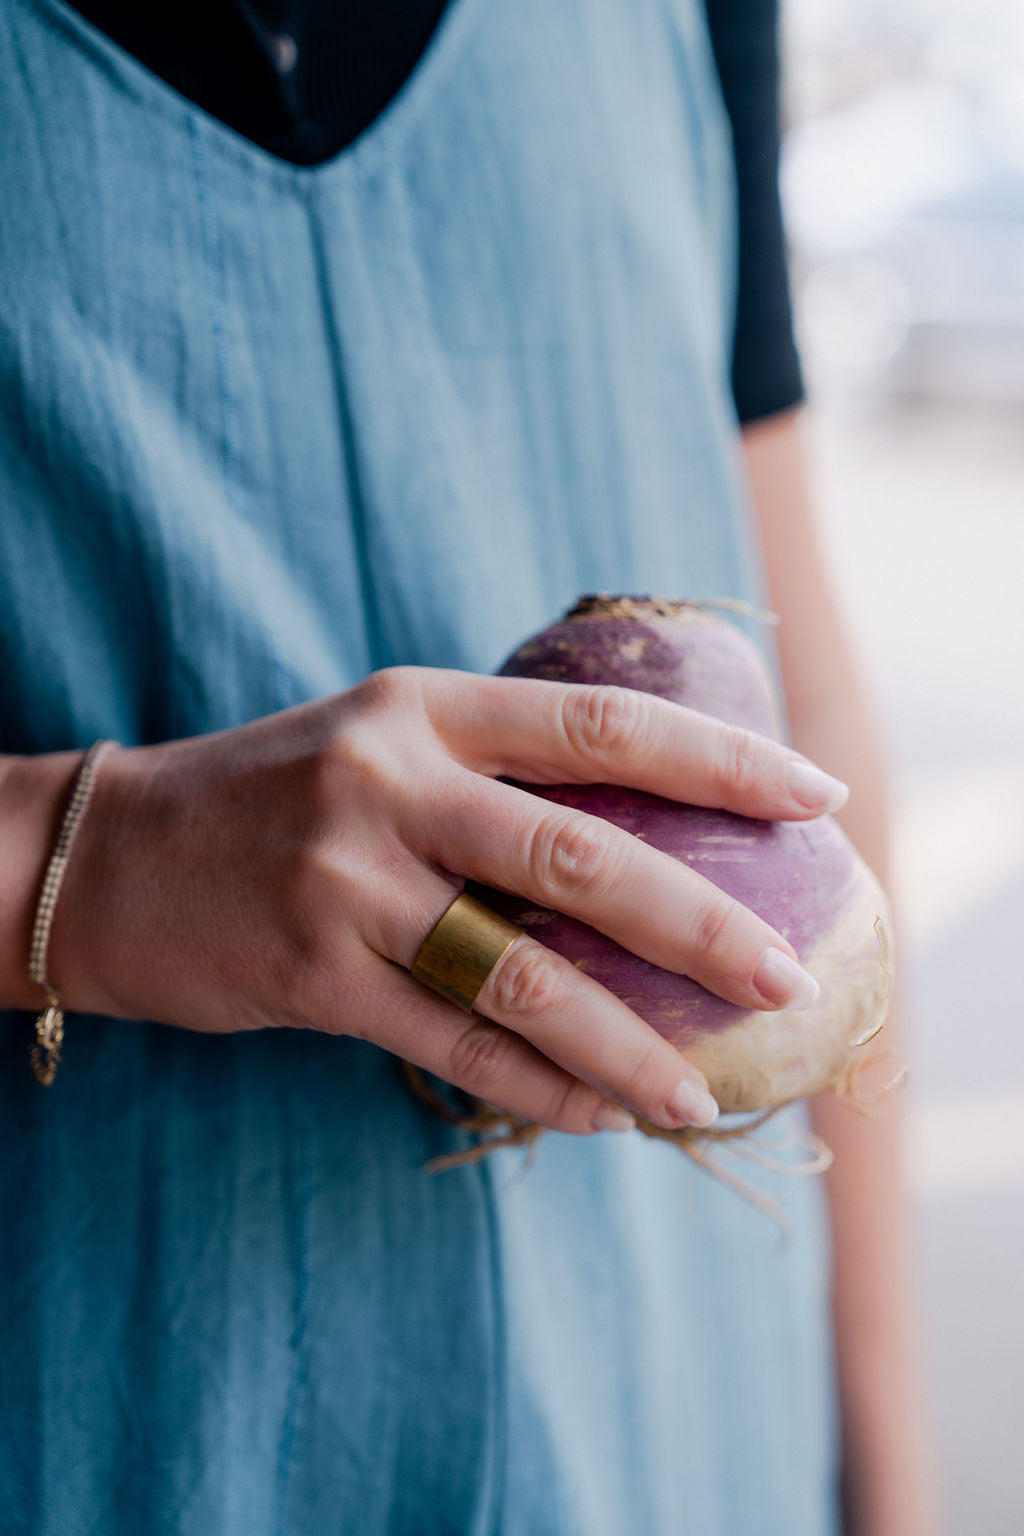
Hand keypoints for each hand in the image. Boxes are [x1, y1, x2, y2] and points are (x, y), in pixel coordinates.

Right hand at [49, 667, 846, 1134]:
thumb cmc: (272, 797)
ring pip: (522, 974)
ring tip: (702, 1093)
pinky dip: (538, 1087)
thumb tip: (643, 833)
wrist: (107, 854)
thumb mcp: (380, 742)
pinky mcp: (309, 972)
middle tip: (784, 977)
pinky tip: (599, 1113)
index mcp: (425, 707)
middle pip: (581, 856)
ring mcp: (346, 880)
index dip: (720, 760)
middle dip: (700, 924)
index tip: (815, 795)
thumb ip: (495, 772)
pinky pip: (452, 1045)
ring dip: (628, 1042)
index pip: (601, 726)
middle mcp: (391, 781)